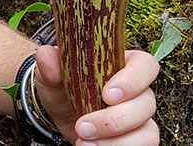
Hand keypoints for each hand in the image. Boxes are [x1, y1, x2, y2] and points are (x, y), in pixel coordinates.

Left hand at [34, 46, 159, 145]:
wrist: (59, 113)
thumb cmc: (62, 86)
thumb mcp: (51, 74)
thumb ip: (50, 65)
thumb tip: (45, 54)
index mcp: (123, 64)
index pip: (145, 65)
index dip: (132, 80)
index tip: (107, 95)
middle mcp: (137, 90)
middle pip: (146, 103)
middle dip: (113, 120)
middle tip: (82, 126)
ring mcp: (139, 117)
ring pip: (147, 131)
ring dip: (116, 142)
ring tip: (84, 143)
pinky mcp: (137, 138)